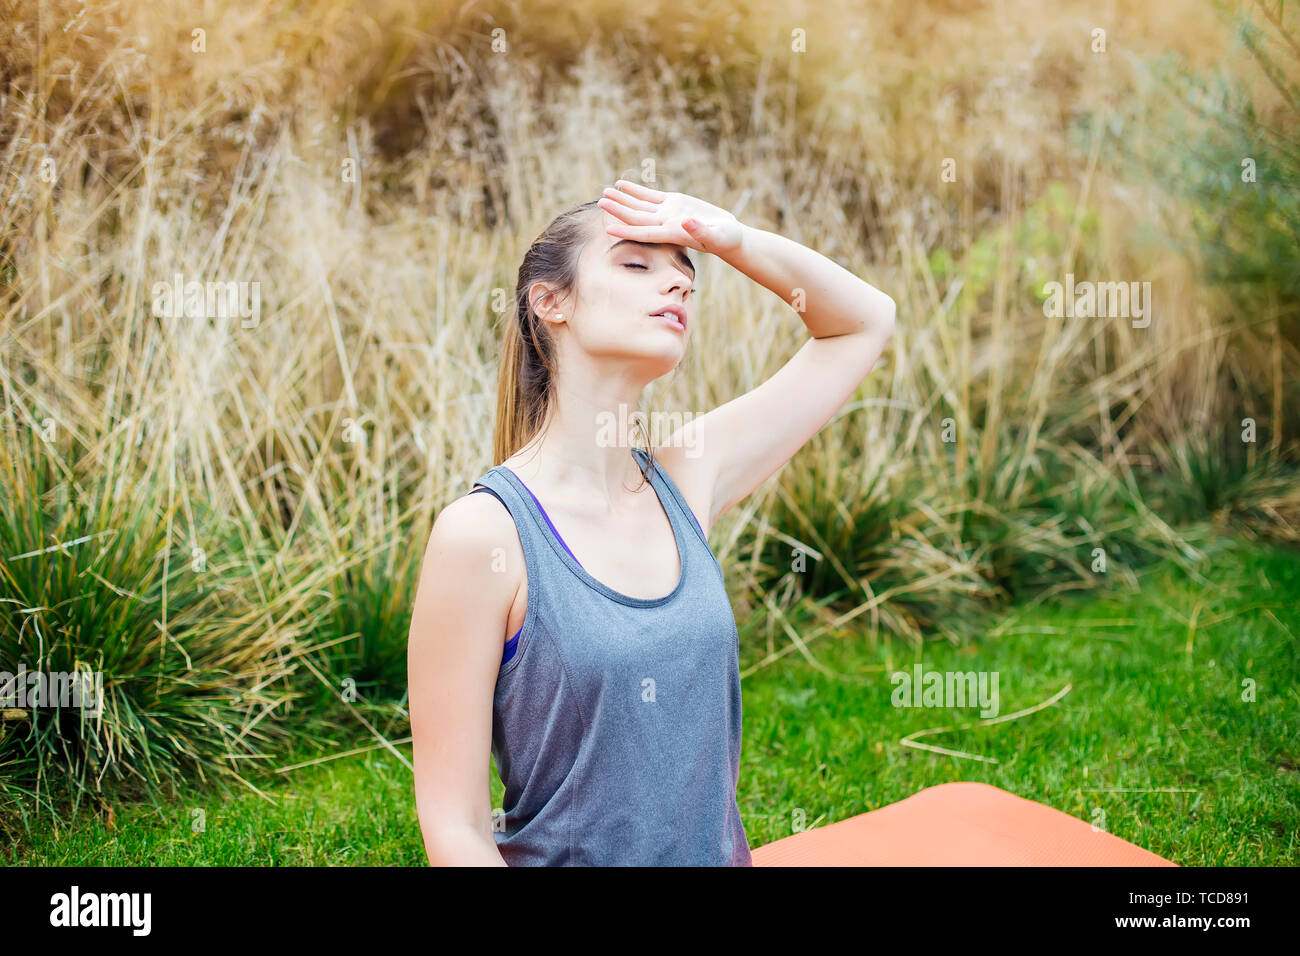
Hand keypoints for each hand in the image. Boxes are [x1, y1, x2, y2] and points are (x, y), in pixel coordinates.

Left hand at [598, 181, 743, 255]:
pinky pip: (649, 196)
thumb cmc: (725, 239)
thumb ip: (701, 230)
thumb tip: (687, 221)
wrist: (728, 235)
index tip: (608, 229)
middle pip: (636, 217)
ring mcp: (667, 213)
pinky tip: (621, 184)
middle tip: (600, 201)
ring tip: (605, 191)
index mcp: (672, 233)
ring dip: (622, 199)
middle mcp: (665, 224)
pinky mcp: (673, 202)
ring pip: (639, 205)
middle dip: (618, 209)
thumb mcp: (717, 235)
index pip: (644, 233)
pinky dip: (635, 190)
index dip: (626, 231)